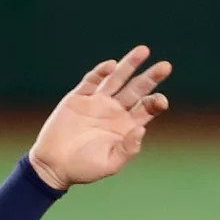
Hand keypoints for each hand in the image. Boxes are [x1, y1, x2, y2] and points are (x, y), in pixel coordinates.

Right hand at [28, 46, 171, 189]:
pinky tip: (111, 65)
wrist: (53, 165)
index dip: (156, 102)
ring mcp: (96, 102)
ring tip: (143, 50)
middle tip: (166, 66)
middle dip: (150, 78)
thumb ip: (128, 148)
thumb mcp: (111, 163)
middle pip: (137, 89)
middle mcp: (114, 111)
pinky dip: (100, 72)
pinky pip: (91, 81)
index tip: (161, 101)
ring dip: (129, 65)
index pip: (147, 109)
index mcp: (126, 126)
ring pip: (116, 79)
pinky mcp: (78, 98)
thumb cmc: (84, 168)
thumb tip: (141, 129)